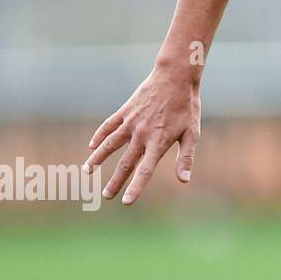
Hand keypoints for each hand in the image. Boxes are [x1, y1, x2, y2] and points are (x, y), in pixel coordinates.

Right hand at [85, 65, 201, 205]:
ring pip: (109, 145)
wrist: (175, 78)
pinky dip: (99, 136)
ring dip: (97, 159)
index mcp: (159, 142)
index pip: (145, 171)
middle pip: (125, 163)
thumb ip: (186, 157)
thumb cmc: (187, 107)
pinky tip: (92, 146)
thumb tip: (184, 180)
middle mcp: (141, 135)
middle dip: (115, 181)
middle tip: (106, 196)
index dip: (135, 187)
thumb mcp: (192, 132)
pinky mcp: (125, 111)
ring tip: (87, 172)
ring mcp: (131, 122)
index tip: (126, 201)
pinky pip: (108, 126)